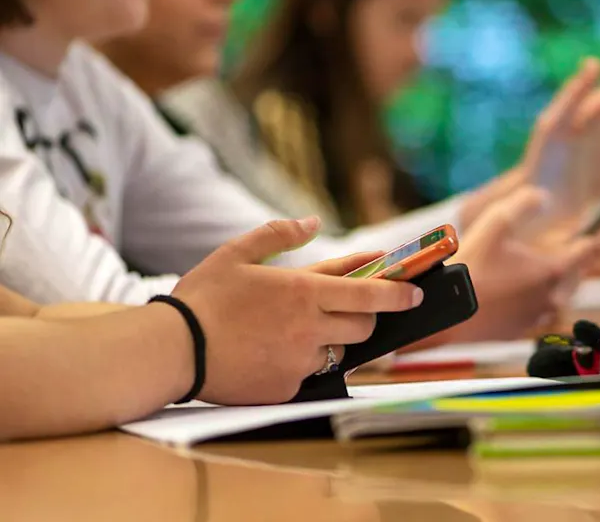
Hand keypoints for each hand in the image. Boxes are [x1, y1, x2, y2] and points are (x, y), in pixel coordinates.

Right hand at [169, 217, 422, 404]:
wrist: (172, 350)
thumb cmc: (203, 298)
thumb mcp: (236, 253)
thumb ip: (278, 234)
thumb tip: (312, 221)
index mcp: (303, 291)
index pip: (369, 291)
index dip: (398, 292)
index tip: (417, 292)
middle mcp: (309, 327)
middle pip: (363, 325)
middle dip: (364, 315)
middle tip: (348, 309)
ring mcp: (300, 361)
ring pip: (339, 352)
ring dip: (331, 341)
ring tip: (295, 331)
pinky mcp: (288, 388)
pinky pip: (311, 375)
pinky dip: (303, 364)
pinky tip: (274, 353)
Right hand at [447, 188, 599, 342]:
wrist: (448, 313)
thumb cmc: (472, 267)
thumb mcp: (496, 222)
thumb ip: (524, 203)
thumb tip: (543, 197)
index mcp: (553, 270)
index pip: (591, 250)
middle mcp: (552, 297)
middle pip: (579, 274)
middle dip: (584, 258)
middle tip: (586, 244)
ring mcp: (538, 317)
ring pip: (562, 295)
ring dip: (564, 280)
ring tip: (557, 267)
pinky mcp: (522, 330)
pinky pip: (542, 311)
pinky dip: (543, 298)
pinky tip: (529, 290)